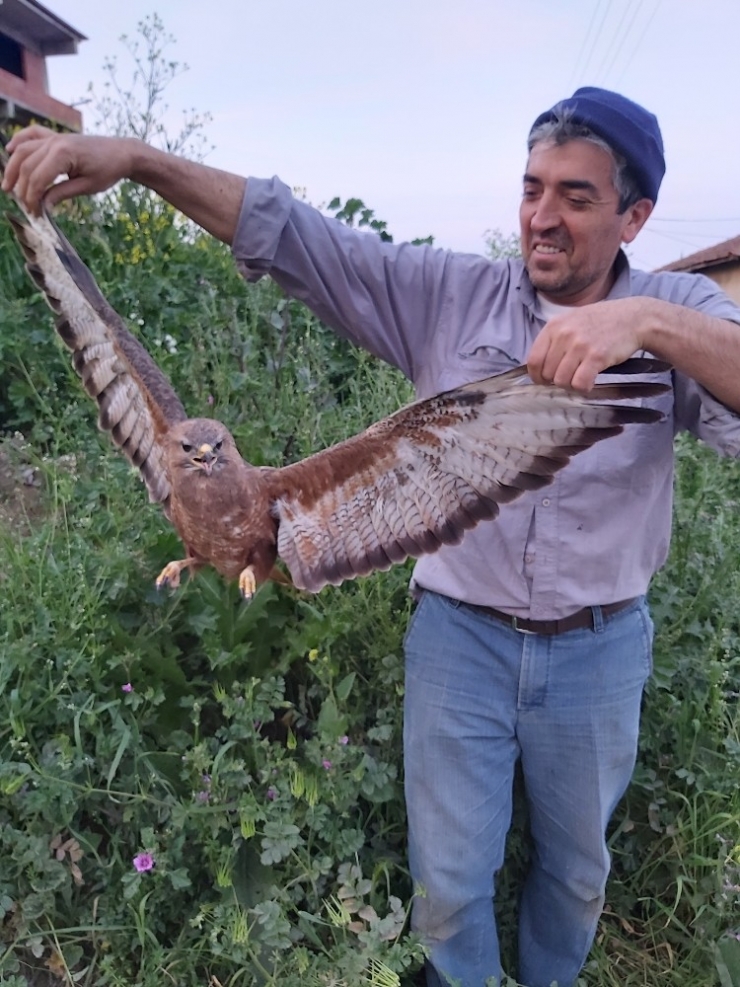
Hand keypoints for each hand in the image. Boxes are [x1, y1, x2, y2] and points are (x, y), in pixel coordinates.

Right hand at [1, 125, 135, 213]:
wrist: (121, 153)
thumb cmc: (107, 171)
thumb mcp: (86, 187)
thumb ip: (62, 194)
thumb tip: (42, 205)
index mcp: (63, 154)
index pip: (38, 179)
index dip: (32, 198)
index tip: (34, 213)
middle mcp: (54, 142)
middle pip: (26, 166)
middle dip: (22, 188)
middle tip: (23, 206)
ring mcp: (53, 137)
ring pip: (23, 150)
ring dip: (13, 168)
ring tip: (7, 186)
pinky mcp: (55, 136)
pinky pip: (32, 134)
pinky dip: (19, 140)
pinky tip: (10, 149)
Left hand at [527, 298, 644, 391]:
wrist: (634, 317)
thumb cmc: (602, 322)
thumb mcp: (572, 321)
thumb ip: (555, 339)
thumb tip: (540, 367)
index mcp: (554, 326)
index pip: (533, 360)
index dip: (538, 376)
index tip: (545, 381)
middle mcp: (564, 334)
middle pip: (548, 374)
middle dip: (557, 381)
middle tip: (571, 376)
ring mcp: (580, 345)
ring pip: (562, 380)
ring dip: (571, 384)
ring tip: (582, 376)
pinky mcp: (596, 356)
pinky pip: (580, 383)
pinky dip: (584, 387)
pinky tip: (591, 381)